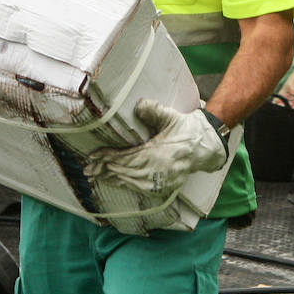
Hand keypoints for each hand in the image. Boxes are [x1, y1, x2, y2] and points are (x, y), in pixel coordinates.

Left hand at [84, 99, 227, 194]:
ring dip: (112, 179)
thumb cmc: (186, 129)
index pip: (128, 157)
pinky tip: (114, 181)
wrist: (205, 146)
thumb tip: (138, 105)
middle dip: (105, 170)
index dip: (109, 157)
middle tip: (88, 169)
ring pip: (131, 182)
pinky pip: (140, 189)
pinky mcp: (164, 188)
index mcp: (160, 153)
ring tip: (96, 176)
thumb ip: (154, 110)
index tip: (93, 156)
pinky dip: (125, 185)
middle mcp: (160, 171)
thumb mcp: (171, 116)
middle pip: (126, 172)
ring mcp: (162, 182)